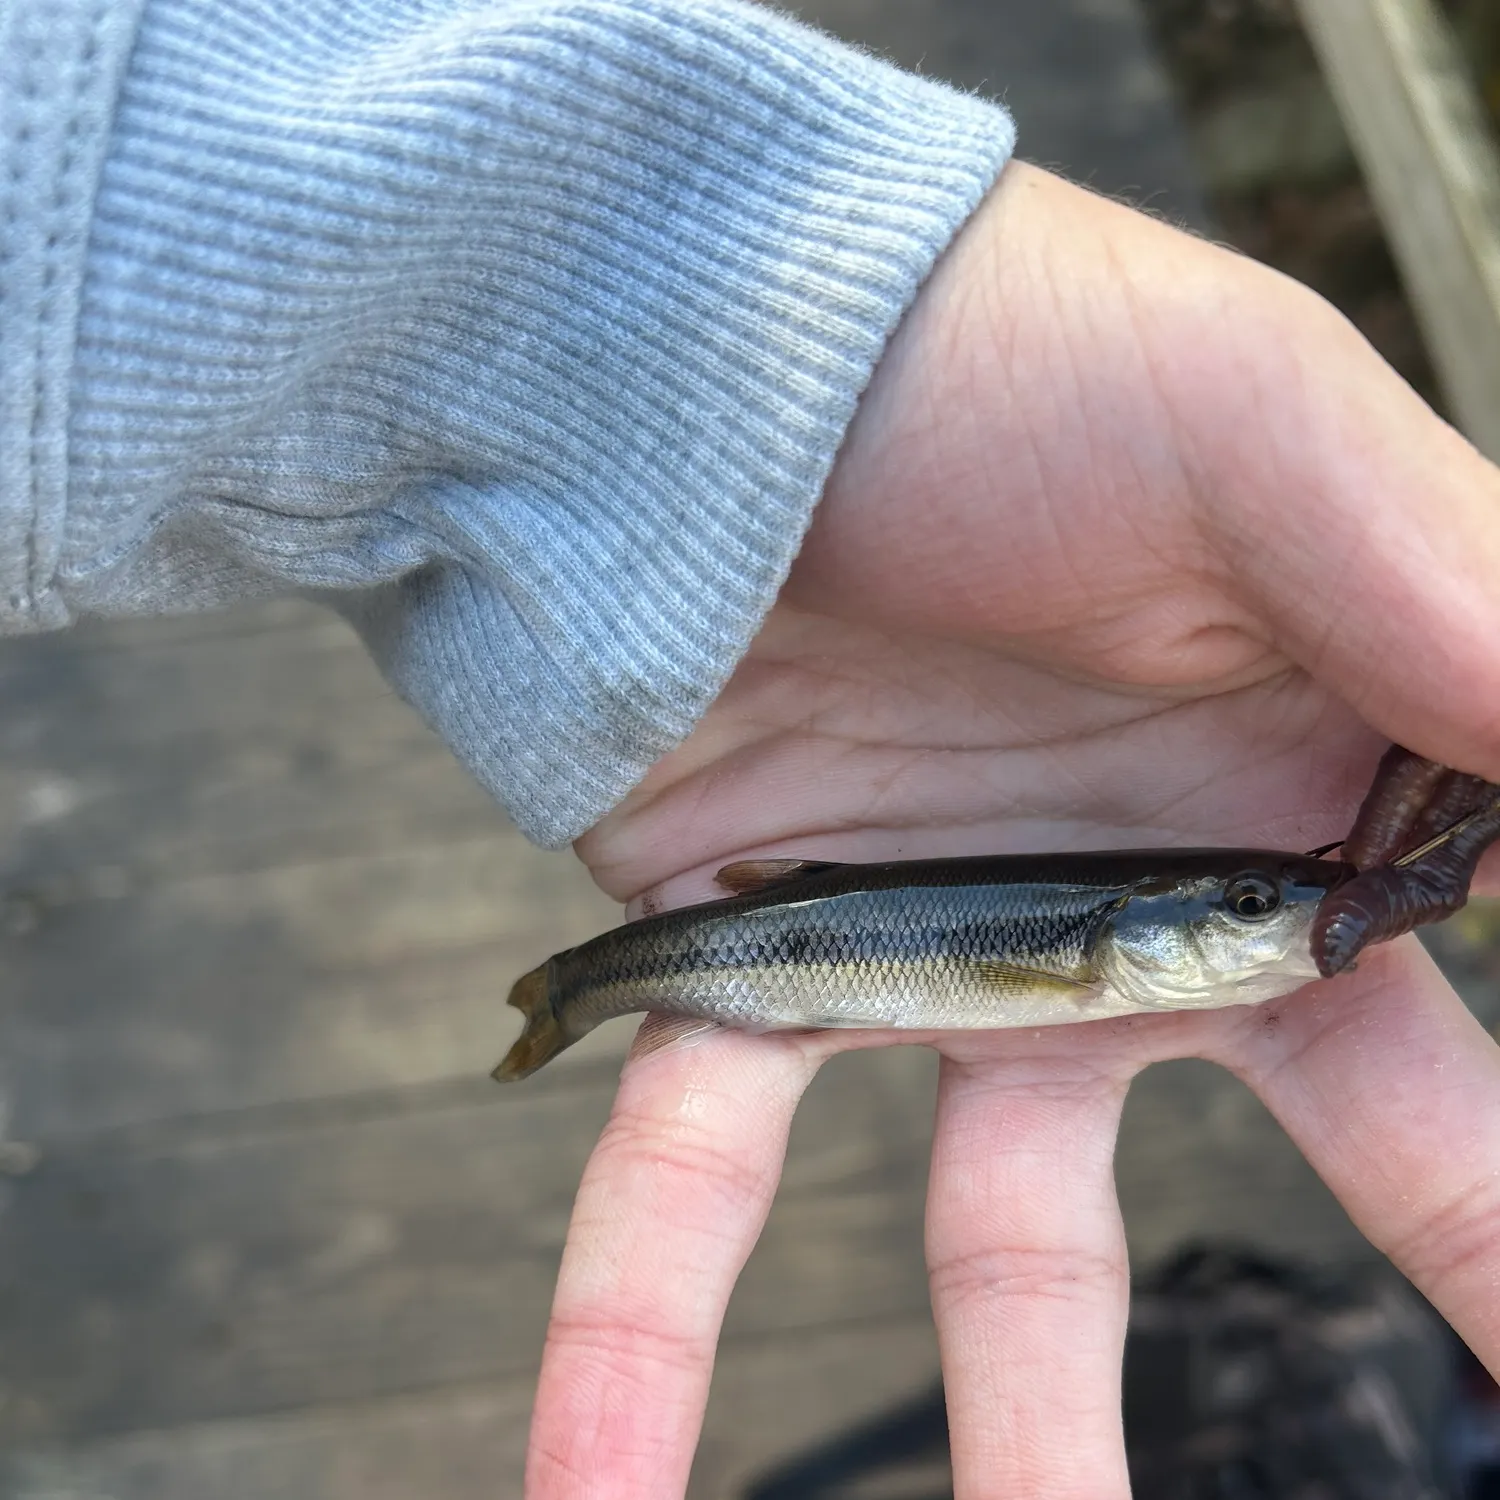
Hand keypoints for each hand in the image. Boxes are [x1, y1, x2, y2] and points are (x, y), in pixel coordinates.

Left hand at [527, 164, 1499, 1496]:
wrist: (702, 353)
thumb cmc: (992, 354)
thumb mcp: (1262, 439)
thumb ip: (1455, 604)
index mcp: (1282, 795)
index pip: (1447, 1032)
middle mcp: (1118, 901)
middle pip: (1273, 1161)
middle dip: (1377, 1301)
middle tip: (1354, 1485)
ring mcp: (926, 949)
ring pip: (985, 1245)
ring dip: (1007, 1437)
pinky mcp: (741, 961)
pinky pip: (692, 1175)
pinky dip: (640, 1332)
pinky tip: (592, 1483)